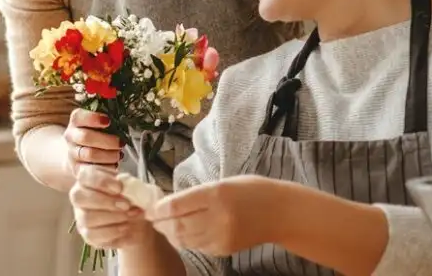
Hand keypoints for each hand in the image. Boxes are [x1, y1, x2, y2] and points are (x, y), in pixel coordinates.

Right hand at [64, 109, 122, 177]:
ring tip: (119, 155)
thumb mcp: (98, 124)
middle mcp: (71, 137)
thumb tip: (124, 117)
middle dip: (107, 140)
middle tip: (121, 143)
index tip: (108, 121)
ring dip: (108, 155)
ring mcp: (72, 154)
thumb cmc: (96, 136)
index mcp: (76, 121)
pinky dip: (105, 171)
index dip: (93, 118)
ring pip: (89, 154)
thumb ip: (107, 119)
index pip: (79, 117)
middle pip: (85, 137)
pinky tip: (114, 167)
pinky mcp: (77, 170)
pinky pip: (90, 172)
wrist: (78, 156)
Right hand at [69, 165, 151, 249]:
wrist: (134, 216)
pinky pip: (94, 236)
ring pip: (87, 218)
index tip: (120, 187)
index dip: (102, 181)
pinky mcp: (87, 234)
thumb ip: (127, 184)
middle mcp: (79, 196)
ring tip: (130, 215)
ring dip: (113, 218)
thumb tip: (130, 187)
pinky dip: (113, 232)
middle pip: (80, 197)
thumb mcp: (129, 185)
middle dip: (106, 202)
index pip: (85, 176)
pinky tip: (126, 227)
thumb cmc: (128, 195)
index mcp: (87, 178)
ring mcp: (81, 216)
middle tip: (127, 205)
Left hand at [147, 175, 278, 256]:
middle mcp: (217, 217)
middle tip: (153, 218)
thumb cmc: (251, 191)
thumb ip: (196, 194)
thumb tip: (168, 204)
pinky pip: (198, 247)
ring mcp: (221, 236)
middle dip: (160, 223)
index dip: (157, 209)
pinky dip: (187, 241)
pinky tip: (185, 232)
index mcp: (216, 194)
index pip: (176, 206)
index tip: (150, 208)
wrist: (280, 212)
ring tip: (165, 226)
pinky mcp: (225, 249)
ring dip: (171, 234)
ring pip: (184, 240)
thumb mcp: (222, 183)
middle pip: (177, 226)